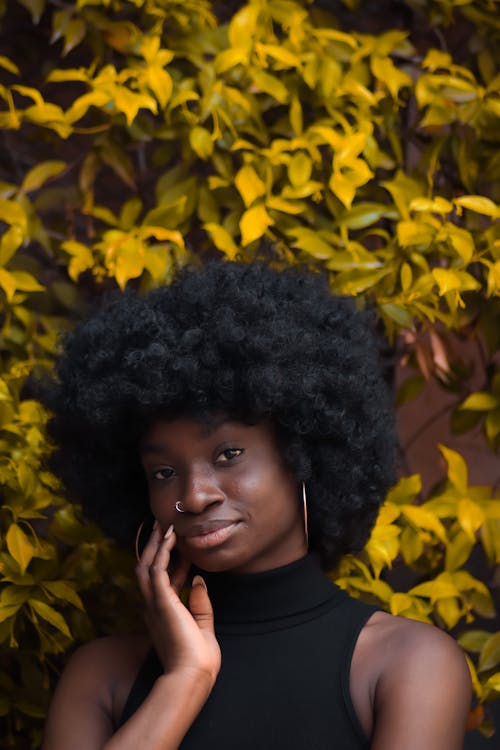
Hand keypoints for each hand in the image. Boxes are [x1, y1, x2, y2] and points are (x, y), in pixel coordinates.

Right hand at [136, 522, 220, 691]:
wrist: (192, 677)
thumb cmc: (198, 660)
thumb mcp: (202, 627)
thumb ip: (200, 604)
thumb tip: (199, 580)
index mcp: (161, 615)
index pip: (163, 582)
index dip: (173, 563)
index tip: (184, 548)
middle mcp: (153, 608)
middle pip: (147, 569)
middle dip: (154, 547)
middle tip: (162, 526)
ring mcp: (154, 604)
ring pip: (147, 565)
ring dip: (156, 544)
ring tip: (164, 524)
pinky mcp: (161, 602)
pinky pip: (158, 569)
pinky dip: (163, 551)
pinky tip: (171, 537)